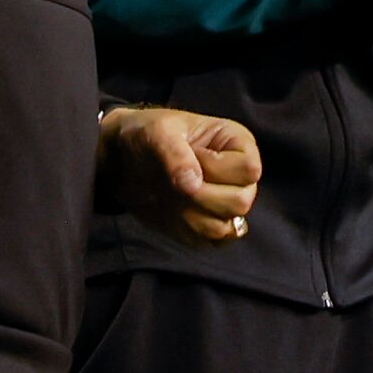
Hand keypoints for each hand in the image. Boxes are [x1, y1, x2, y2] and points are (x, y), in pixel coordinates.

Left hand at [96, 107, 261, 245]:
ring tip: (171, 194)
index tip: (192, 155)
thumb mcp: (157, 131)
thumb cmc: (146, 134)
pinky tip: (172, 211)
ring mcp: (225, 203)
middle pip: (242, 201)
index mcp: (237, 143)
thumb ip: (175, 153)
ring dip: (193, 215)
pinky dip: (189, 231)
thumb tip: (193, 185)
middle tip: (175, 181)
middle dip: (203, 195)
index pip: (249, 169)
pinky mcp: (209, 224)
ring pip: (227, 228)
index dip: (218, 168)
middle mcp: (238, 176)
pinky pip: (212, 242)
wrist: (124, 160)